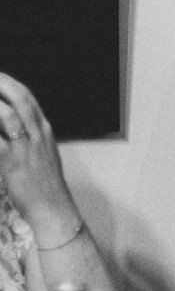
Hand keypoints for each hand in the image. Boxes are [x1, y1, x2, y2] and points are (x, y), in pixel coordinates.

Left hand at [0, 73, 83, 241]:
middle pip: (19, 99)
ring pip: (8, 115)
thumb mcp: (42, 153)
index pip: (28, 97)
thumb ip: (29, 135)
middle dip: (1, 84)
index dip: (9, 83)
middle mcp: (37, 135)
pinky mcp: (12, 163)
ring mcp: (25, 148)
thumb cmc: (44, 184)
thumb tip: (11, 124)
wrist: (52, 207)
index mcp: (44, 131)